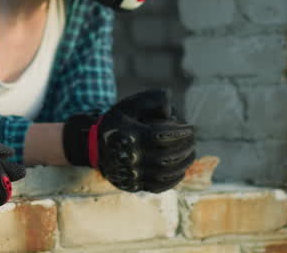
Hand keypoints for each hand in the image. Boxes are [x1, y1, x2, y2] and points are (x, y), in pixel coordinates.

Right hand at [62, 89, 194, 192]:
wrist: (95, 146)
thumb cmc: (118, 122)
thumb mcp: (130, 105)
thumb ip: (152, 100)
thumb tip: (172, 112)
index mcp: (127, 135)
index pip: (160, 137)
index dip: (179, 133)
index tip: (189, 128)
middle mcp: (128, 157)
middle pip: (165, 157)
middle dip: (184, 148)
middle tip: (192, 140)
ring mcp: (130, 174)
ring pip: (164, 174)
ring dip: (183, 164)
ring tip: (191, 153)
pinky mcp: (133, 185)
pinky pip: (158, 186)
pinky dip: (174, 179)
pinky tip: (181, 169)